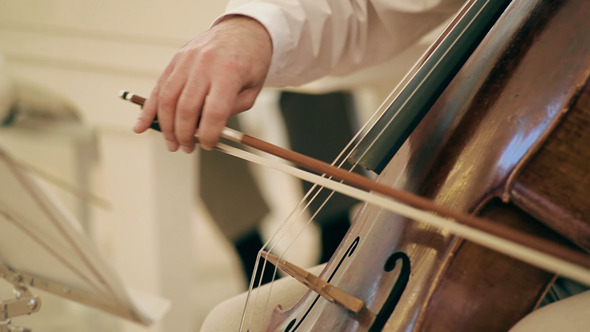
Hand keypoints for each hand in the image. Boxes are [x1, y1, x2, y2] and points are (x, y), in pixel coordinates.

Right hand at [133, 15, 271, 151]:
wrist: (242, 30)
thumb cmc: (250, 63)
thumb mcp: (252, 89)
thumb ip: (231, 110)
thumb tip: (207, 132)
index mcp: (228, 72)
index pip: (214, 111)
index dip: (210, 134)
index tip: (209, 145)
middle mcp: (204, 64)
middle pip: (186, 108)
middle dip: (185, 134)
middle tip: (187, 148)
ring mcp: (186, 60)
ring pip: (168, 99)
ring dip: (166, 127)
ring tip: (172, 144)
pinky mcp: (176, 59)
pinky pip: (159, 87)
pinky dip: (148, 109)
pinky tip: (140, 126)